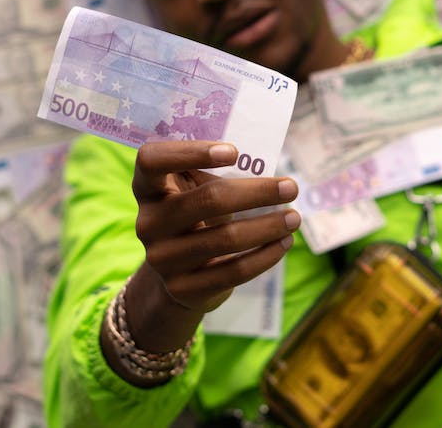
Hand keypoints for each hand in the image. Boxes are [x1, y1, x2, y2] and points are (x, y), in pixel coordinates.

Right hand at [115, 141, 298, 358]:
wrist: (178, 275)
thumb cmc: (195, 217)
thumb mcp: (192, 191)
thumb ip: (213, 174)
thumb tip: (269, 170)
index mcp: (147, 188)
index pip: (152, 159)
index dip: (190, 152)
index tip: (234, 151)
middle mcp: (148, 222)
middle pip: (207, 200)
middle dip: (257, 192)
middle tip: (291, 187)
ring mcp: (162, 258)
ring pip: (226, 239)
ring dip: (268, 226)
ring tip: (294, 218)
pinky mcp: (183, 288)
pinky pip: (234, 271)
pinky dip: (265, 255)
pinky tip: (284, 243)